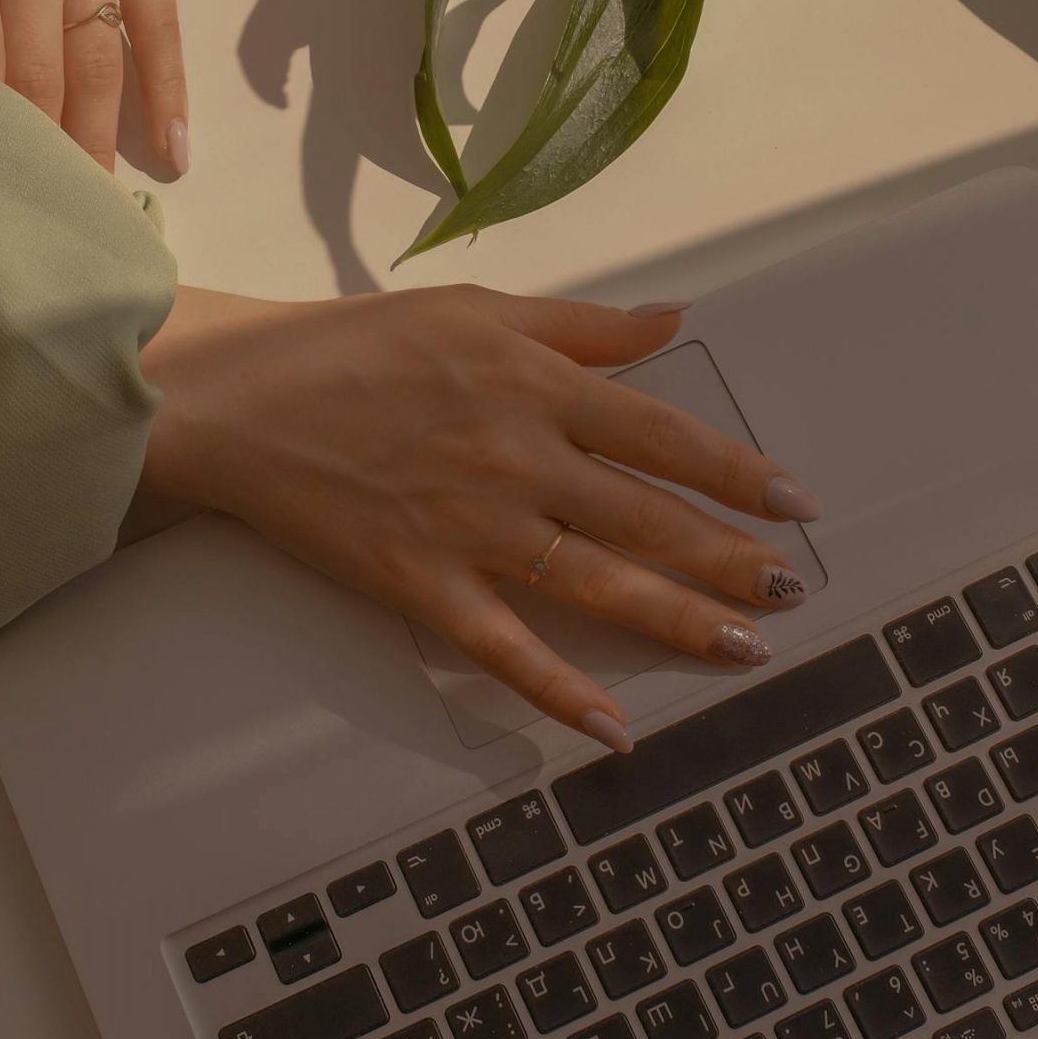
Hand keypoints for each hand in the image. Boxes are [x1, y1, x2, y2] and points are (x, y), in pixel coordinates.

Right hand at [136, 284, 817, 745]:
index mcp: (536, 385)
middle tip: (791, 588)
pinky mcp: (420, 585)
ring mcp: (472, 529)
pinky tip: (612, 729)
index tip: (795, 502)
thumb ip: (585, 325)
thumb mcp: (480, 308)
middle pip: (648, 518)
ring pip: (598, 586)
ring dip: (680, 622)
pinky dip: (559, 693)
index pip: (663, 436)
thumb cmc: (358, 343)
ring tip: (746, 646)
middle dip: (729, 558)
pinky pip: (504, 650)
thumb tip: (676, 317)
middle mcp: (519, 459)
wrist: (242, 397)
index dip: (737, 474)